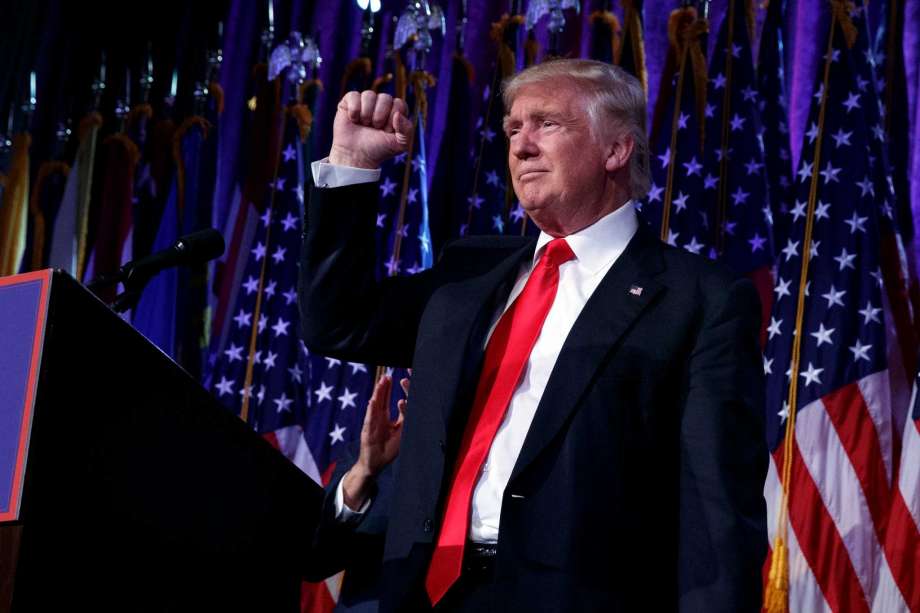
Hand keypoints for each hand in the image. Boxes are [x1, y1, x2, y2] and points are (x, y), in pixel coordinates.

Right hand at [329, 91, 412, 168]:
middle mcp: (381, 104)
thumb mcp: (400, 144)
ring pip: (369, 95)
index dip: (392, 118)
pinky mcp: (349, 102)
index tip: (387, 131)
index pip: (399, 104)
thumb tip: (398, 114)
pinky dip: (354, 110)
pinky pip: (354, 95)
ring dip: (366, 114)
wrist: (357, 156)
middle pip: (385, 98)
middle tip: (375, 128)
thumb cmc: (379, 149)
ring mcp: (365, 102)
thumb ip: (407, 130)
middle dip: (380, 117)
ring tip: (364, 125)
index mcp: (395, 111)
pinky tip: (353, 120)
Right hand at [342, 374, 409, 508]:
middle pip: (384, 398)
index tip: (405, 378)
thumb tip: (409, 403)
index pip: (394, 399)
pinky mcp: (368, 430)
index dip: (398, 390)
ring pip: (377, 405)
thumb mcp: (401, 431)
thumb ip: (404, 417)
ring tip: (382, 382)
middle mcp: (380, 417)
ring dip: (379, 393)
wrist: (375, 463)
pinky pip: (370, 419)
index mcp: (388, 417)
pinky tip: (372, 401)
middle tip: (389, 375)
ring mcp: (374, 422)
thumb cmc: (389, 448)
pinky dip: (371, 410)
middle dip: (387, 387)